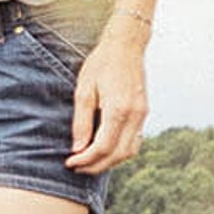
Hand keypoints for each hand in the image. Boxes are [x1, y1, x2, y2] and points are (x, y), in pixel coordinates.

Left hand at [71, 25, 150, 172]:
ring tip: (90, 162)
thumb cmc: (101, 64)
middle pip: (118, 154)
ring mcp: (142, 114)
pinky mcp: (143, 112)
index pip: (103, 147)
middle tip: (77, 167)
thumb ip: (81, 122)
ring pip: (130, 151)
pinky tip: (105, 150)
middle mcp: (134, 115)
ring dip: (110, 162)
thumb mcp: (84, 90)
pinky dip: (120, 152)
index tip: (70, 162)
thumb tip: (78, 148)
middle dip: (96, 165)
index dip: (86, 159)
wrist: (126, 46)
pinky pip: (135, 141)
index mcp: (118, 109)